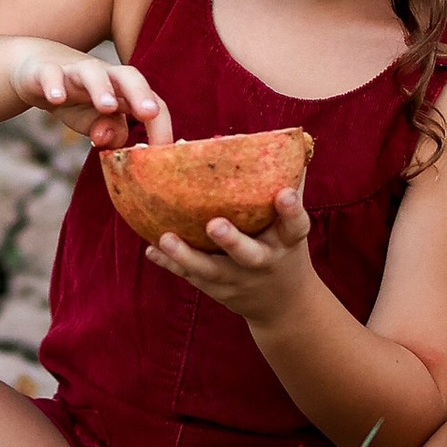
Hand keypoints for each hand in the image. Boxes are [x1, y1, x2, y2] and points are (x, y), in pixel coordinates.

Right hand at [4, 40, 172, 147]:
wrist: (35, 69)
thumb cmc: (75, 97)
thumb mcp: (92, 120)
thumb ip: (108, 131)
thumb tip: (110, 140)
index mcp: (121, 90)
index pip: (149, 103)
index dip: (160, 125)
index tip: (163, 151)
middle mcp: (103, 76)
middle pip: (128, 76)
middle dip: (140, 93)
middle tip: (149, 113)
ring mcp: (74, 71)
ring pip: (92, 72)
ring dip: (101, 88)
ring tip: (107, 106)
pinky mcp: (45, 71)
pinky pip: (51, 74)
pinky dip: (54, 85)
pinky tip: (58, 99)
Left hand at [148, 186, 313, 326]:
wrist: (283, 304)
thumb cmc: (284, 247)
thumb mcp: (291, 225)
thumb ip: (288, 186)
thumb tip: (288, 142)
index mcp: (286, 242)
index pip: (295, 226)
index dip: (291, 210)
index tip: (284, 194)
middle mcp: (263, 262)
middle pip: (248, 254)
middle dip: (231, 240)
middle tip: (214, 223)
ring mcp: (237, 279)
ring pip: (210, 269)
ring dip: (186, 255)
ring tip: (166, 237)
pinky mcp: (216, 289)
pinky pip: (191, 276)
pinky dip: (171, 263)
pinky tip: (151, 249)